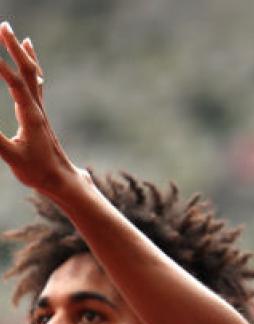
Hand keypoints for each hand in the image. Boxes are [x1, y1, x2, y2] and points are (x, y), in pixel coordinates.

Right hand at [0, 22, 83, 198]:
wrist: (61, 181)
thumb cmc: (38, 172)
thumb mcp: (12, 157)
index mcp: (31, 116)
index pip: (15, 83)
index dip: (1, 66)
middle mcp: (37, 108)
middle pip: (27, 71)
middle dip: (14, 48)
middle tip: (2, 26)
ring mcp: (39, 109)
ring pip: (34, 74)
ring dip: (23, 53)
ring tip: (15, 34)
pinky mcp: (40, 114)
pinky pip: (37, 83)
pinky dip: (32, 66)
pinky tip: (31, 57)